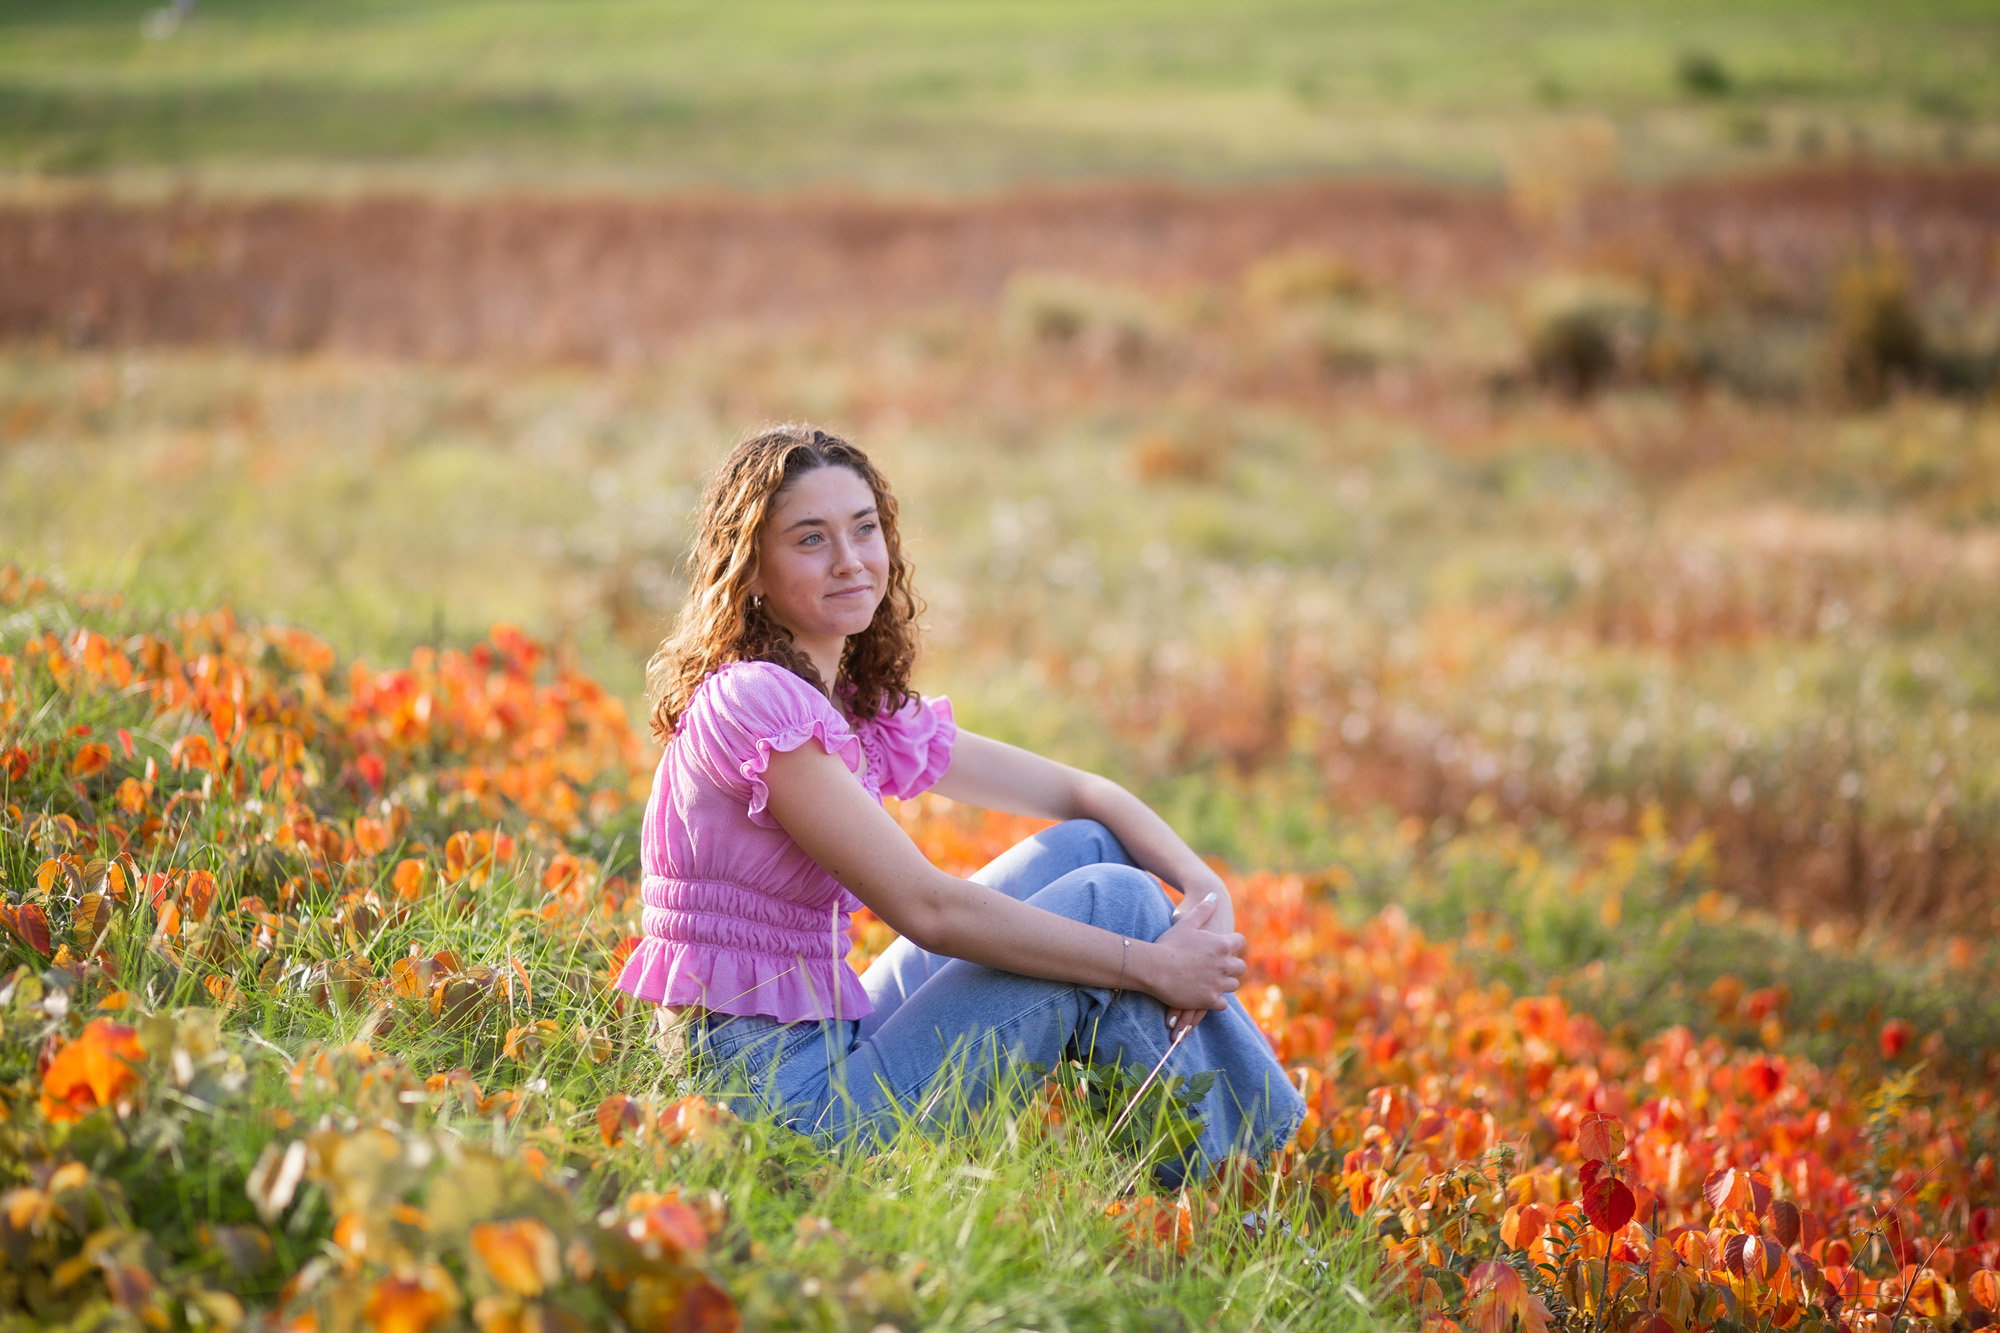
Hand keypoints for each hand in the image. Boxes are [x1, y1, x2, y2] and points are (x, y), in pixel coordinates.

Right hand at [1143, 893, 1245, 1022]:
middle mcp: (1224, 964)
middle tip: (1220, 967)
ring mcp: (1218, 983)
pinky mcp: (1210, 1000)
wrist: (1154, 968)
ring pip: (1233, 985)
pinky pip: (1223, 1004)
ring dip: (1225, 983)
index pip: (1240, 942)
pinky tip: (1208, 997)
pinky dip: (1217, 1001)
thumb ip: (1203, 909)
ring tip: (1213, 982)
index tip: (1225, 947)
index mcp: (1222, 944)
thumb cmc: (1168, 943)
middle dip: (1232, 966)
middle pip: (1240, 967)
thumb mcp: (1186, 922)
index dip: (1232, 944)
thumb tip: (1214, 895)